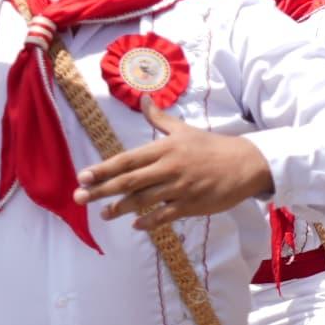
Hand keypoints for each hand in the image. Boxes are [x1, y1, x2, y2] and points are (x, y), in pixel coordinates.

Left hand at [81, 113, 274, 231]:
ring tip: (104, 214)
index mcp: (164, 149)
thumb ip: (159, 118)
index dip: (103, 169)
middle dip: (101, 190)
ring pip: (143, 200)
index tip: (83, 177)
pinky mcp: (191, 205)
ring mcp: (179, 188)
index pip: (126, 160)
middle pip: (128, 181)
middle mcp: (168, 168)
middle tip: (79, 198)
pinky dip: (149, 221)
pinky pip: (165, 216)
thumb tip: (143, 99)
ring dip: (121, 208)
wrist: (245, 164)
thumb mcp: (184, 129)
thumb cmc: (212, 146)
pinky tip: (136, 225)